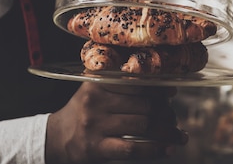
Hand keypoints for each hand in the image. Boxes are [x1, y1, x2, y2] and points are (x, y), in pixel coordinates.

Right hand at [45, 82, 187, 163]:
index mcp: (98, 82)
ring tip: (177, 135)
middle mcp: (96, 101)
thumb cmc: (84, 111)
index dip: (158, 88)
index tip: (172, 92)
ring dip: (166, 131)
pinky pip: (133, 148)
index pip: (136, 82)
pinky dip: (154, 149)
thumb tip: (163, 87)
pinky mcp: (97, 147)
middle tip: (173, 117)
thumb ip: (120, 83)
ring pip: (142, 125)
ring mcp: (96, 125)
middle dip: (165, 112)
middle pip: (143, 104)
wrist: (56, 137)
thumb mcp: (94, 89)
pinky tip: (167, 149)